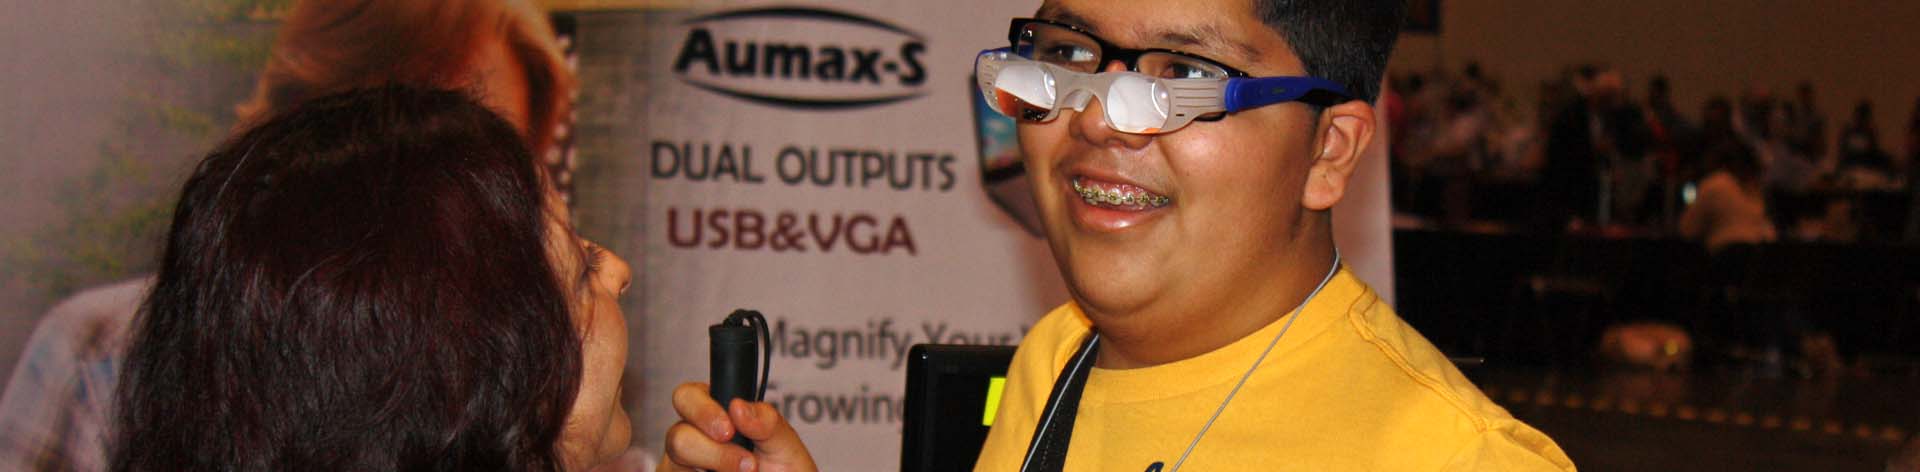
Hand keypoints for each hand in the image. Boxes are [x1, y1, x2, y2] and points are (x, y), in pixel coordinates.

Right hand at [659, 382, 817, 471]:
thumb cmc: (784, 471)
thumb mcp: (785, 444)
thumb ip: (766, 421)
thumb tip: (738, 406)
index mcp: (716, 413)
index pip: (688, 396)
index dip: (703, 410)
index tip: (729, 429)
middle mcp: (695, 438)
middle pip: (676, 433)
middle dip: (710, 448)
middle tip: (746, 462)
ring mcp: (685, 466)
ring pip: (676, 461)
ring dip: (715, 465)